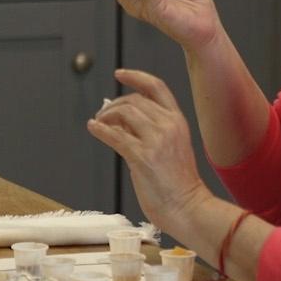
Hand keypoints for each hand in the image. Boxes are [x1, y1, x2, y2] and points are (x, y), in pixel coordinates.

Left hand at [85, 69, 212, 231]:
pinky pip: (115, 135)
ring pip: (124, 113)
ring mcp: (157, 140)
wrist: (187, 206)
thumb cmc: (177, 182)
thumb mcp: (170, 146)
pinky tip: (93, 128)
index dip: (136, 76)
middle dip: (114, 105)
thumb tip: (118, 118)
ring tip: (99, 124)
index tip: (119, 74)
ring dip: (106, 116)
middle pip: (134, 100)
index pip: (156, 87)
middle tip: (103, 115)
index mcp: (178, 121)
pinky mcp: (143, 157)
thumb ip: (149, 129)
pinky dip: (100, 129)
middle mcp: (169, 125)